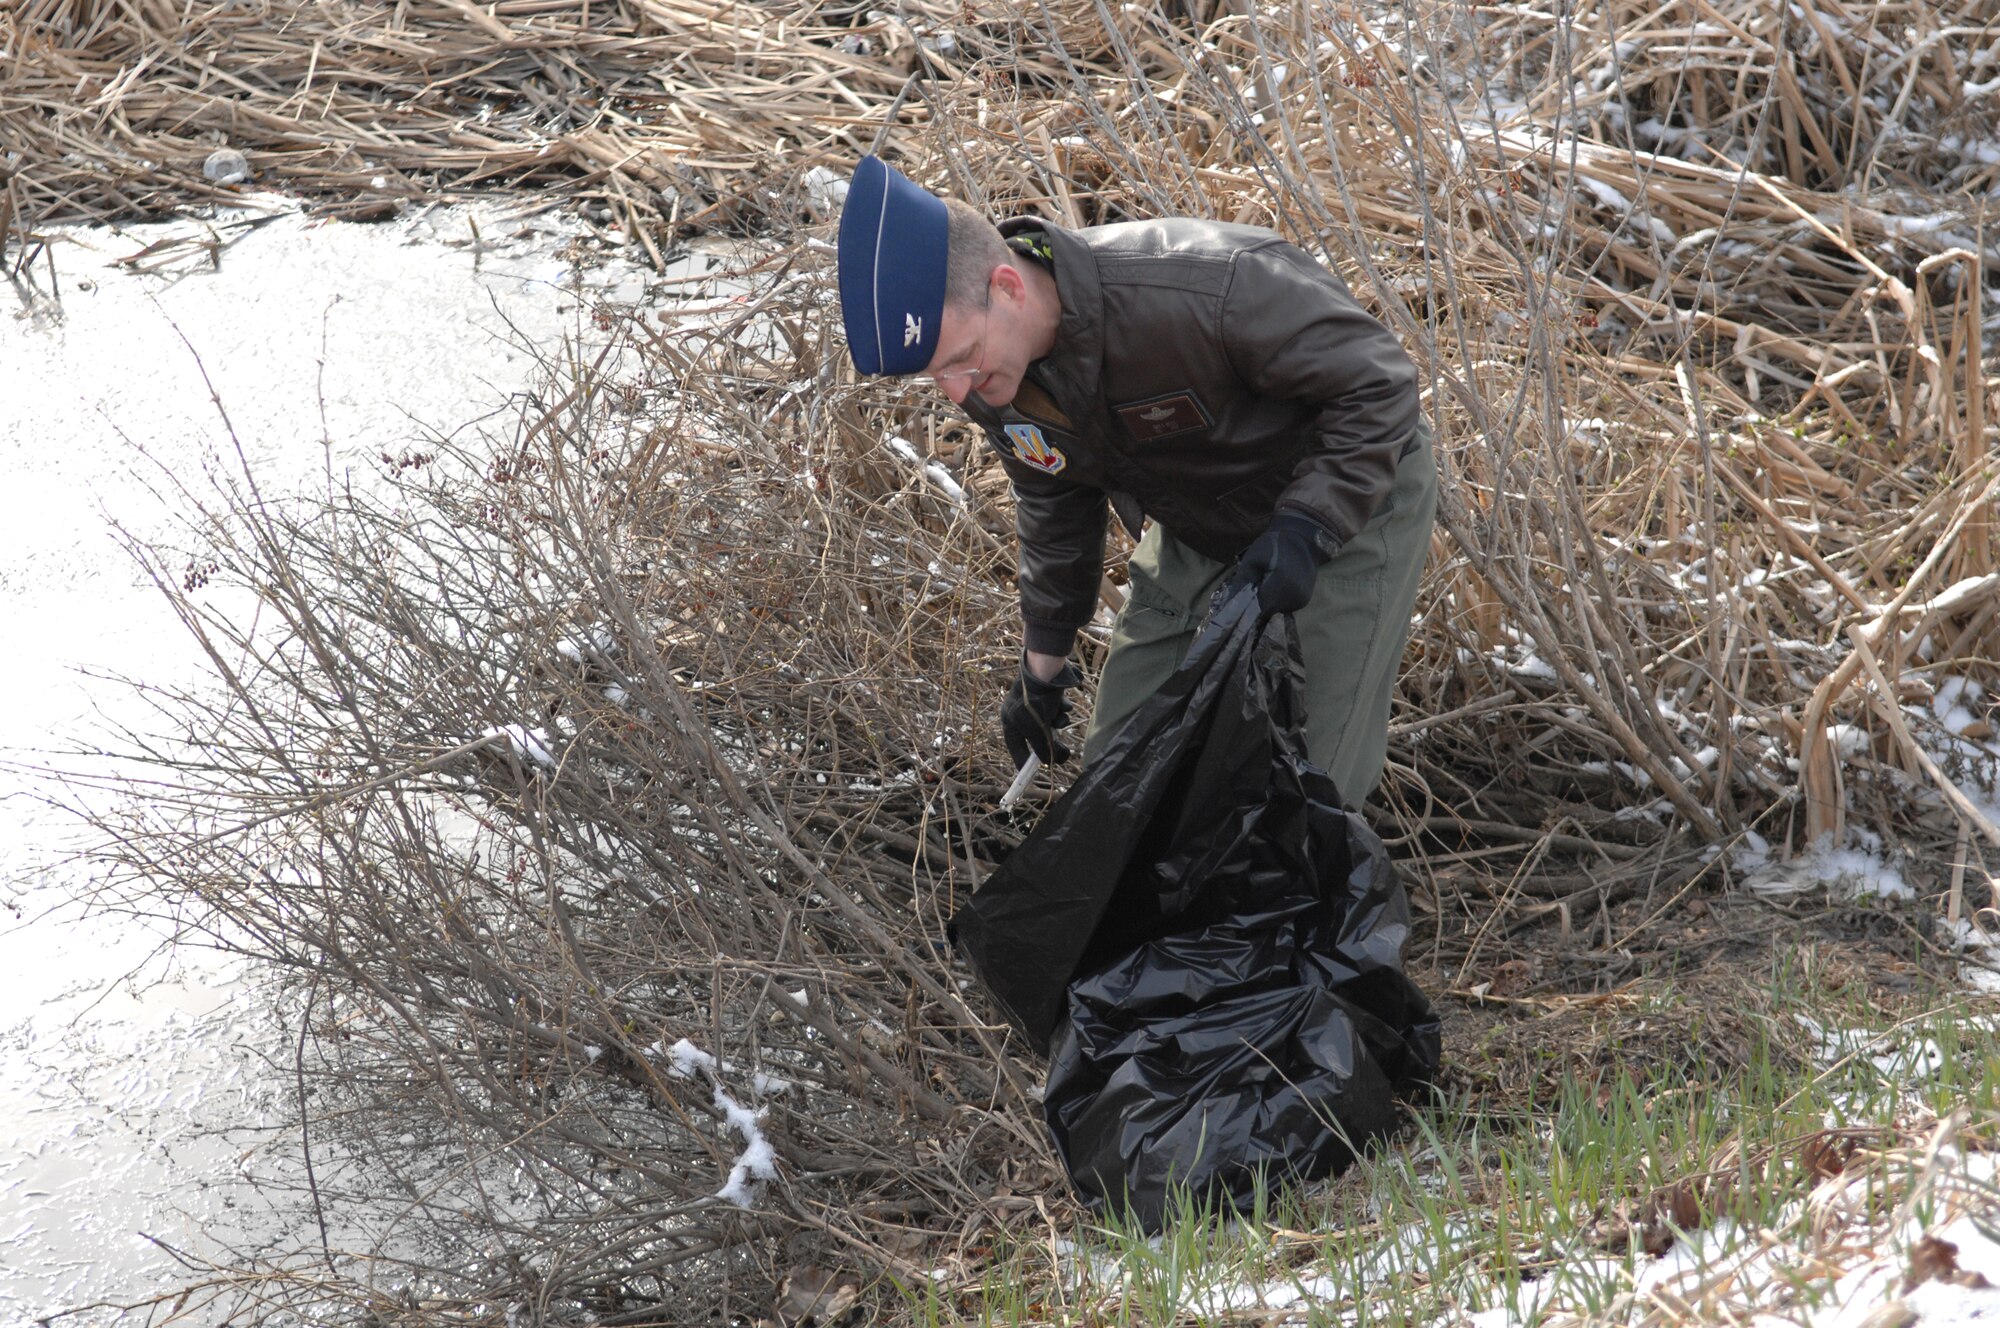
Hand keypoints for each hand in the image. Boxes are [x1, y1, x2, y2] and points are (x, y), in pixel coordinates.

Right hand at [1000, 653, 1080, 767]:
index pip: (1015, 746)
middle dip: (1050, 741)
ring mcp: (1034, 702)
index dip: (1024, 759)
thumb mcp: (1039, 731)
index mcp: (1009, 719)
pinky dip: (1062, 710)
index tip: (1031, 772)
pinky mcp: (1048, 694)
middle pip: (1036, 735)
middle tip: (1064, 751)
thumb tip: (1051, 763)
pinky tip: (1064, 703)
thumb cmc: (1036, 702)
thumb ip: (1043, 749)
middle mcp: (1019, 711)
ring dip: (1058, 723)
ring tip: (1060, 717)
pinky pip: (1056, 709)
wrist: (1046, 670)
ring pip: (1049, 722)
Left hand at [1228, 512, 1334, 615]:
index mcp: (1279, 585)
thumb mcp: (1252, 560)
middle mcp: (1293, 597)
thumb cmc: (1272, 546)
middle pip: (1265, 613)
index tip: (1234, 608)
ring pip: (1274, 612)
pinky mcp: (1303, 601)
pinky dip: (1276, 602)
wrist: (1301, 539)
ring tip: (1264, 586)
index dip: (1242, 611)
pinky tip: (1275, 588)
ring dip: (1265, 604)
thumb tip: (1228, 606)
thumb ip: (1241, 584)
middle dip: (1253, 607)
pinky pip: (1284, 608)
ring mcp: (1300, 601)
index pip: (1255, 610)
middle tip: (1249, 591)